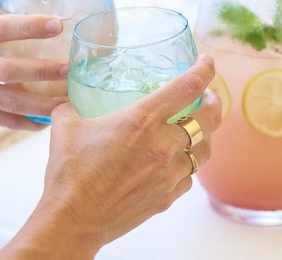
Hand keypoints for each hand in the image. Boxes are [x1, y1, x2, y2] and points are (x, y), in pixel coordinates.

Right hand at [0, 4, 68, 129]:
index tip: (57, 24)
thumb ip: (3, 12)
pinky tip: (49, 120)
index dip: (29, 27)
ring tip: (67, 102)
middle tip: (69, 69)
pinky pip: (1, 120)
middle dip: (40, 71)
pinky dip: (26, 123)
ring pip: (7, 101)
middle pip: (6, 71)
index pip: (1, 28)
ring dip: (40, 105)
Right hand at [0, 55, 220, 257]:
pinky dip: (187, 165)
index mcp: (142, 120)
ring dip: (205, 135)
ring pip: (205, 150)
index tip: (207, 62)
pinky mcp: (167, 196)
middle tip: (209, 96)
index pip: (187, 86)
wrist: (73, 219)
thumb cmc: (70, 174)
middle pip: (210, 118)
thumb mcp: (66, 128)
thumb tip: (67, 103)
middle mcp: (163, 145)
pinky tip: (175, 162)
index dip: (204, 69)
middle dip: (214, 102)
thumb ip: (70, 108)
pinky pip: (189, 177)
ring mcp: (169, 174)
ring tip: (196, 129)